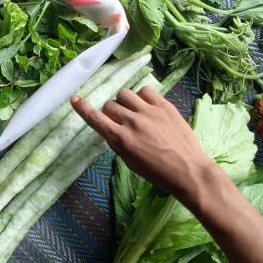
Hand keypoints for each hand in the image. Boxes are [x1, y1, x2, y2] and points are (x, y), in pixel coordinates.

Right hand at [71, 86, 217, 204]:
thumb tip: (112, 127)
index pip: (96, 119)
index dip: (82, 108)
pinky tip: (147, 107)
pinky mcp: (164, 105)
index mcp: (121, 139)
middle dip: (112, 113)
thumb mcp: (129, 161)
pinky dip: (141, 97)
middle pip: (110, 106)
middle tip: (122, 123)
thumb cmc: (156, 172)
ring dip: (124, 102)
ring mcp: (149, 111)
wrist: (188, 170)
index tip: (74, 99)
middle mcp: (132, 122)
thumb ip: (117, 142)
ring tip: (134, 112)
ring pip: (124, 94)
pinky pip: (144, 90)